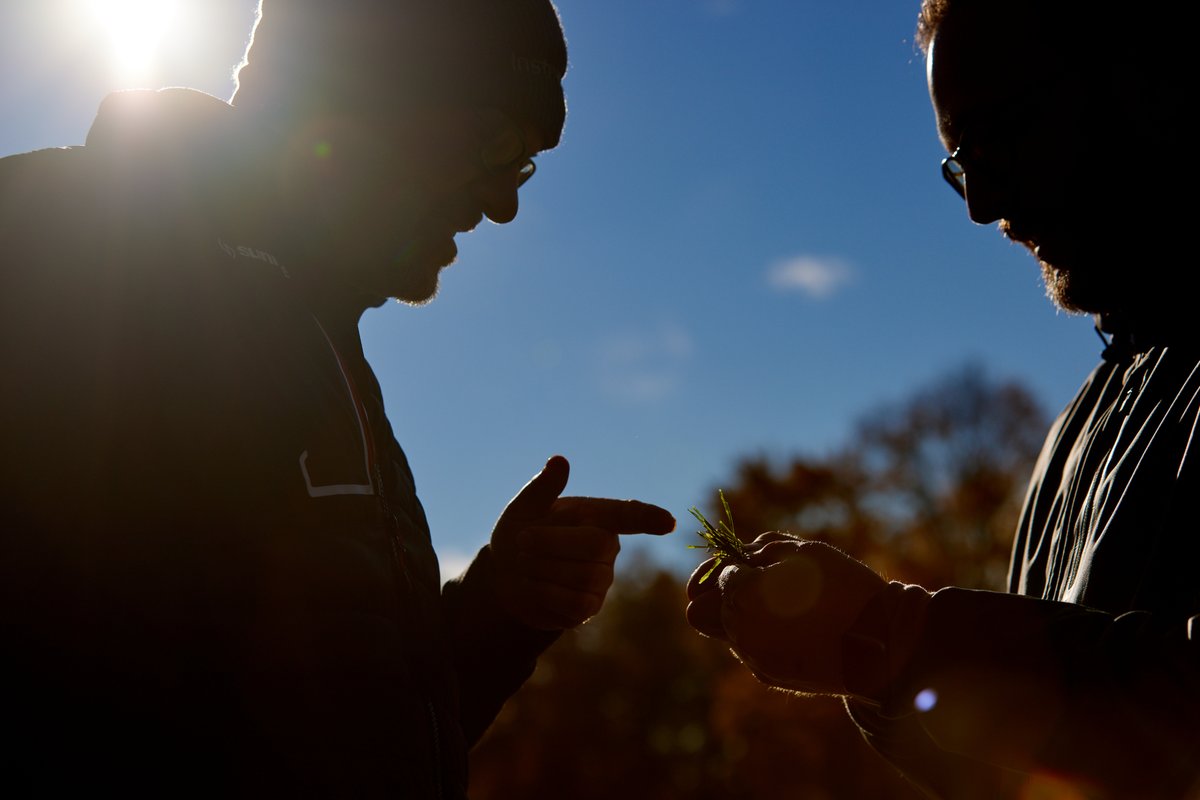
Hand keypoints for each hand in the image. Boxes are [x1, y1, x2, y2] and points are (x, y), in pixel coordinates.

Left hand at [490, 455, 674, 630]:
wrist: (504, 577)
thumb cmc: (520, 535)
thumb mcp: (524, 509)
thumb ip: (542, 488)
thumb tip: (559, 461)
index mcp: (596, 516)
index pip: (629, 515)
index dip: (649, 517)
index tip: (668, 522)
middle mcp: (607, 547)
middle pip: (597, 545)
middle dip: (553, 542)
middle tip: (522, 540)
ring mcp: (601, 580)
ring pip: (585, 576)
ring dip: (543, 569)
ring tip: (526, 563)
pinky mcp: (588, 608)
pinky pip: (576, 603)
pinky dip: (545, 593)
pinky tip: (534, 586)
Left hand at [686, 533, 885, 694]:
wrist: (881, 644)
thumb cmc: (845, 587)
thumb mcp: (805, 552)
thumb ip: (761, 550)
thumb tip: (737, 559)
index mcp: (745, 594)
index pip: (721, 576)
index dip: (736, 566)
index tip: (754, 565)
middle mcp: (741, 630)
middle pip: (706, 609)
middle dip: (728, 594)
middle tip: (759, 584)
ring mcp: (753, 656)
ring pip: (727, 631)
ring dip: (742, 615)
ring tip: (781, 606)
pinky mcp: (767, 675)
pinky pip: (748, 649)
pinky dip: (760, 635)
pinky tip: (792, 628)